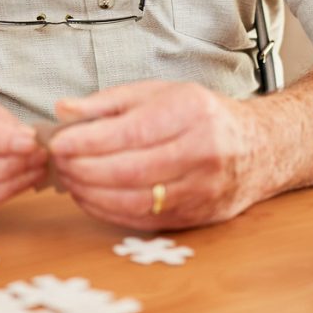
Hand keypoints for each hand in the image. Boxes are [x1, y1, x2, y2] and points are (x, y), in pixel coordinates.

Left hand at [49, 80, 259, 229]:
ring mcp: (203, 190)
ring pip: (137, 200)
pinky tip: (89, 197)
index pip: (131, 132)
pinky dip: (110, 211)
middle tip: (56, 162)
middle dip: (84, 168)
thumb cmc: (197, 114)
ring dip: (93, 193)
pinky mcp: (198, 216)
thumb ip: (106, 103)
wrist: (256, 147)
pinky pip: (146, 219)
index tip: (57, 142)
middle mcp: (201, 153)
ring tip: (67, 179)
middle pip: (131, 170)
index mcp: (189, 114)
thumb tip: (62, 110)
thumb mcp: (154, 93)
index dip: (88, 141)